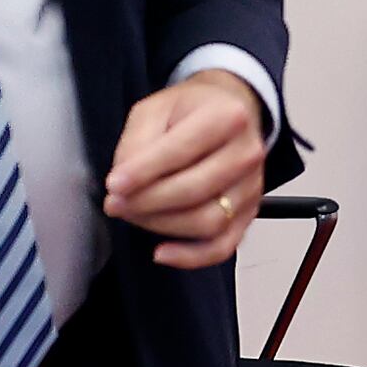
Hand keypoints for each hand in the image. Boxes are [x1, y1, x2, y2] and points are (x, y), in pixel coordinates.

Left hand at [103, 73, 269, 268]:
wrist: (227, 113)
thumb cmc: (189, 111)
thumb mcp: (154, 109)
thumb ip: (137, 143)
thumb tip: (123, 184)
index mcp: (227, 116)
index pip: (182, 151)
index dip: (144, 172)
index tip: (114, 185)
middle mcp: (247, 153)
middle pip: (194, 190)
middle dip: (147, 202)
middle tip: (115, 202)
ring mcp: (251, 187)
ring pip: (207, 221)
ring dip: (161, 225)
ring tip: (133, 215)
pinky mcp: (248, 214)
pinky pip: (222, 247)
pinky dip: (191, 257)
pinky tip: (161, 252)